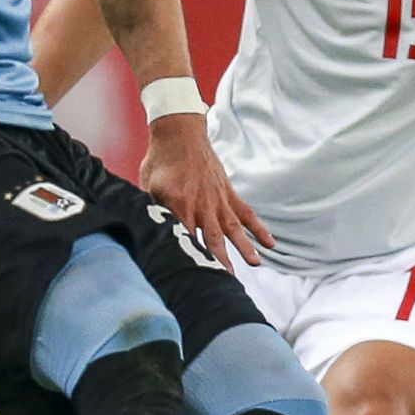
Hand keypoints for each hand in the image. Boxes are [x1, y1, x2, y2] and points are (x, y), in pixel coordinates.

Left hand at [138, 113, 273, 271]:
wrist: (179, 133)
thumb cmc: (160, 161)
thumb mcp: (147, 186)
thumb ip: (150, 210)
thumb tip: (144, 231)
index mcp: (179, 206)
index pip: (184, 238)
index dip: (190, 257)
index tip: (195, 277)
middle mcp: (203, 205)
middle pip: (213, 239)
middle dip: (220, 261)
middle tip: (226, 281)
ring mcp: (219, 199)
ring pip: (234, 228)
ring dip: (244, 247)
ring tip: (255, 264)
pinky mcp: (228, 193)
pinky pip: (246, 213)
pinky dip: (259, 228)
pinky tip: (270, 243)